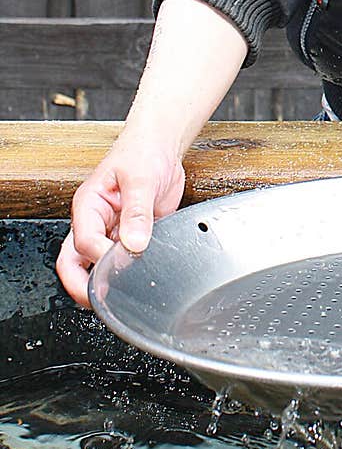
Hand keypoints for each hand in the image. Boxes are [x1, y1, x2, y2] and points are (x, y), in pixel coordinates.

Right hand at [55, 130, 185, 307]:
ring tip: (122, 295)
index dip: (100, 258)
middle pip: (75, 262)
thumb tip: (134, 243)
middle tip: (104, 301)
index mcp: (88, 206)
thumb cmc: (143, 153)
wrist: (161, 147)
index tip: (121, 264)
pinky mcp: (129, 236)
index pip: (83, 242)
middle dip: (83, 285)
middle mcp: (95, 222)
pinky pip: (123, 260)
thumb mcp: (140, 179)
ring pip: (96, 265)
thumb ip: (137, 212)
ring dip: (105, 281)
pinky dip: (129, 272)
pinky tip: (143, 276)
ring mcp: (111, 231)